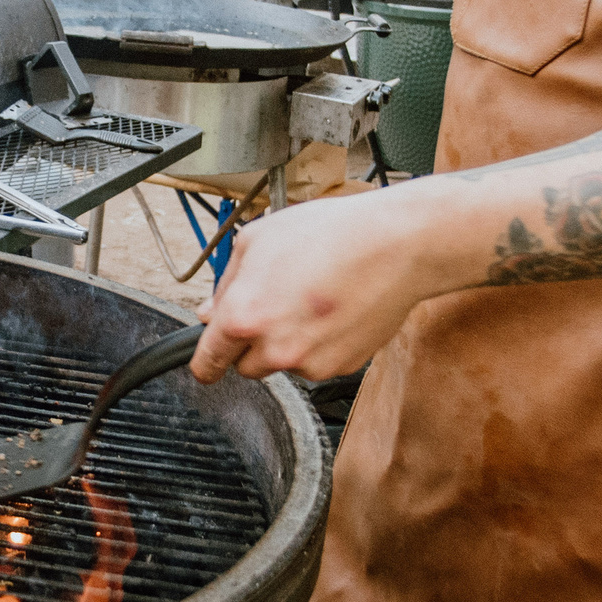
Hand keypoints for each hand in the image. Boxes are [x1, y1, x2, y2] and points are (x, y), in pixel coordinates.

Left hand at [190, 187, 441, 382]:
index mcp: (243, 318)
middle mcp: (275, 349)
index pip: (207, 364)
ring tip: (313, 297)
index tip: (208, 362)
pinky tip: (335, 308)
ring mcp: (311, 363)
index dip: (205, 362)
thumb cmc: (329, 233)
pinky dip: (322, 344)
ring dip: (290, 342)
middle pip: (246, 366)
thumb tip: (210, 313)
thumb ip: (225, 284)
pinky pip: (318, 363)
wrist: (395, 245)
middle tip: (276, 304)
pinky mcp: (343, 367)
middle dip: (253, 342)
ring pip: (285, 363)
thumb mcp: (256, 240)